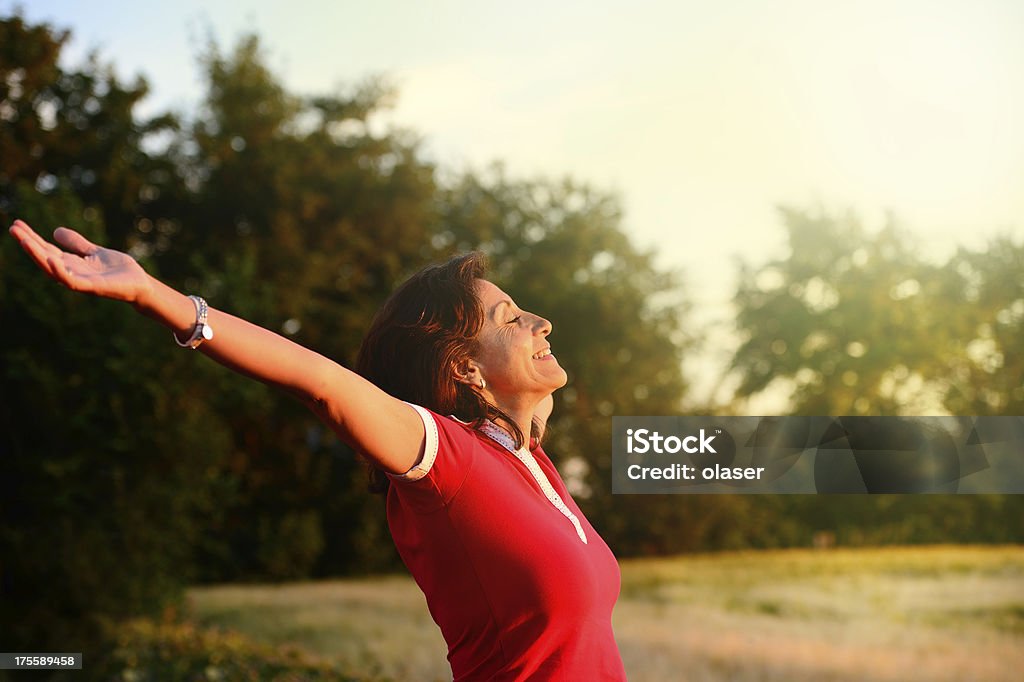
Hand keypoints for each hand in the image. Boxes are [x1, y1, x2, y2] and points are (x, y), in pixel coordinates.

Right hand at [9, 219, 151, 303]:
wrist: (140, 283)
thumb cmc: (118, 270)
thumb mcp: (94, 251)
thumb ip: (77, 243)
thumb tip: (55, 231)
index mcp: (71, 263)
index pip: (46, 249)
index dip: (32, 238)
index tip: (17, 224)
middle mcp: (72, 272)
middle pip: (44, 258)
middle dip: (28, 244)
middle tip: (13, 229)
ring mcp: (81, 281)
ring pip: (52, 269)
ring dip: (37, 256)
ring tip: (24, 241)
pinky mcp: (93, 287)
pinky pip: (71, 281)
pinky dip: (60, 271)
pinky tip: (50, 259)